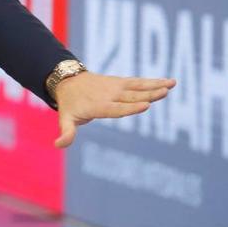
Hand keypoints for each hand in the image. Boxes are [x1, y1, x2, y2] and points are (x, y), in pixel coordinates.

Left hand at [53, 73, 175, 148]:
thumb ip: (66, 132)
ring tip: (171, 85)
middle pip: (131, 96)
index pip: (116, 108)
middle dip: (148, 94)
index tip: (146, 105)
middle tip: (164, 92)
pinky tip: (169, 82)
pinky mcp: (121, 82)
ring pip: (137, 86)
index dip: (130, 107)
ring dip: (154, 85)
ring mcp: (116, 86)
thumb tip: (57, 145)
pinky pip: (138, 82)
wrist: (67, 81)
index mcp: (99, 106)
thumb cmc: (69, 105)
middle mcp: (109, 95)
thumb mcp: (65, 119)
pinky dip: (152, 81)